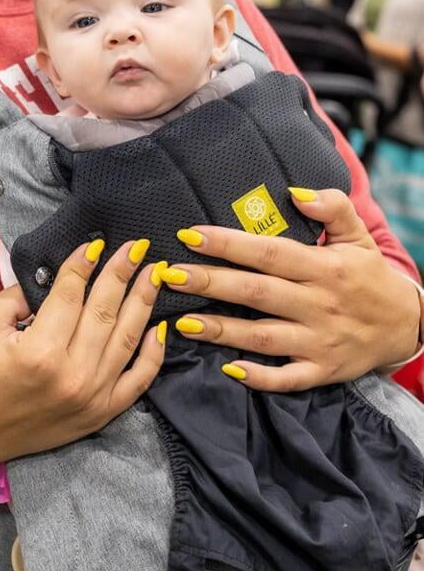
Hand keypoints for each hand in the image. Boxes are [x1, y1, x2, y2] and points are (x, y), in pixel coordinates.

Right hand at [0, 238, 165, 465]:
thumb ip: (19, 294)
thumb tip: (55, 276)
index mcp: (40, 351)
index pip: (70, 295)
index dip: (82, 265)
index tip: (94, 244)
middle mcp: (72, 374)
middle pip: (104, 311)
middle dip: (121, 273)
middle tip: (137, 246)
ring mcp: (92, 396)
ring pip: (127, 338)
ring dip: (143, 301)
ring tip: (155, 273)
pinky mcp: (102, 413)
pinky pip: (139, 380)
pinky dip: (154, 353)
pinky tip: (161, 326)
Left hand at [163, 188, 421, 390]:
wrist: (408, 327)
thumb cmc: (370, 277)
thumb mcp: (359, 237)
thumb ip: (333, 207)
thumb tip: (295, 192)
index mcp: (325, 268)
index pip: (270, 253)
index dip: (229, 245)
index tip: (191, 236)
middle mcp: (320, 305)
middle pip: (258, 293)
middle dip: (211, 283)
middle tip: (170, 276)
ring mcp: (320, 341)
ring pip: (264, 337)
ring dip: (222, 331)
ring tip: (183, 323)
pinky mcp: (322, 371)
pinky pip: (287, 378)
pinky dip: (260, 376)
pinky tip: (230, 369)